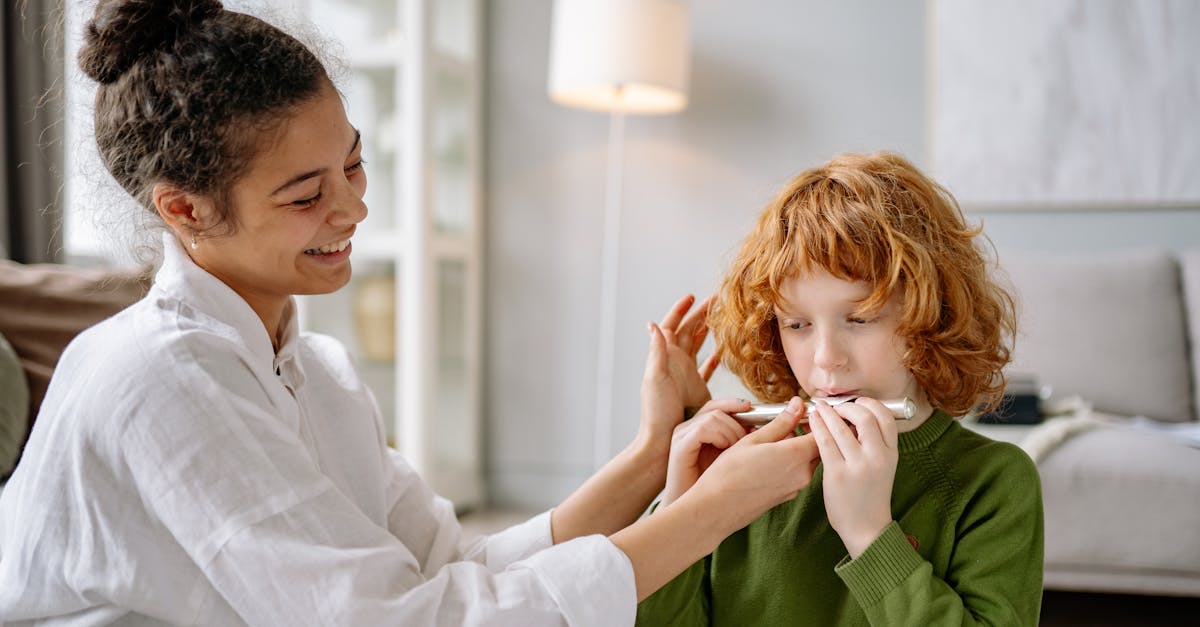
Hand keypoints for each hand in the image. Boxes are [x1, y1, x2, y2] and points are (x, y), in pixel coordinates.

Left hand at [635, 295, 718, 450]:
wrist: (665, 440)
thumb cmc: (657, 413)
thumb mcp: (655, 378)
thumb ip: (656, 352)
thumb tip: (651, 324)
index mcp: (665, 358)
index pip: (671, 326)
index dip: (680, 310)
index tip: (691, 297)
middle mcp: (675, 364)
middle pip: (688, 332)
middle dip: (699, 315)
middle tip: (716, 301)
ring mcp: (686, 376)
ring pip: (697, 347)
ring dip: (706, 332)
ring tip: (719, 319)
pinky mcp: (697, 390)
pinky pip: (705, 370)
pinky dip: (713, 359)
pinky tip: (720, 353)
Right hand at [660, 398, 751, 506]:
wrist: (695, 513)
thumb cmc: (714, 490)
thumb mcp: (732, 458)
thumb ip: (741, 439)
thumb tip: (762, 425)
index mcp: (697, 429)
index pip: (718, 406)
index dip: (737, 406)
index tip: (755, 412)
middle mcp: (687, 428)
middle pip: (717, 408)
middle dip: (739, 421)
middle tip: (749, 438)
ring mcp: (682, 435)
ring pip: (714, 416)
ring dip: (732, 432)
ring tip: (737, 450)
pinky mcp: (680, 445)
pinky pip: (704, 428)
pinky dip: (720, 437)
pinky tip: (726, 452)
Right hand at [681, 397, 821, 532]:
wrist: (717, 508)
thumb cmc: (730, 472)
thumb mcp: (754, 439)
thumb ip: (781, 422)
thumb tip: (797, 405)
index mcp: (796, 455)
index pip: (822, 434)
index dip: (817, 421)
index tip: (806, 412)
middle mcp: (802, 473)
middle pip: (817, 449)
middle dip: (808, 434)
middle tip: (791, 422)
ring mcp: (796, 488)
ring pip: (807, 462)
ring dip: (798, 450)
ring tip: (775, 441)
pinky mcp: (787, 497)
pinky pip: (797, 475)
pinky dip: (790, 464)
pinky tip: (769, 460)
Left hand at [807, 397, 898, 557]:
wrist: (867, 528)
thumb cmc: (870, 495)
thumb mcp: (883, 467)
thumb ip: (874, 444)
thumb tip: (856, 418)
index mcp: (891, 454)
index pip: (885, 417)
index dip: (869, 403)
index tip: (856, 401)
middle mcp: (877, 457)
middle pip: (864, 416)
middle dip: (846, 405)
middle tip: (834, 405)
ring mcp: (858, 465)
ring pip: (841, 427)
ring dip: (827, 413)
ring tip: (819, 408)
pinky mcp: (838, 474)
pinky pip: (825, 442)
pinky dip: (817, 427)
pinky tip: (813, 422)